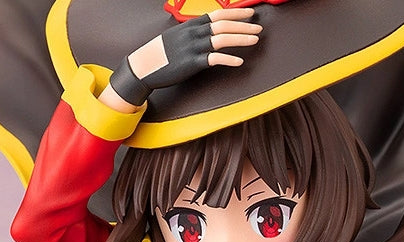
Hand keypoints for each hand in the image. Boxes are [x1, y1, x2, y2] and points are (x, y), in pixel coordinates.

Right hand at [105, 8, 261, 107]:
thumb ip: (193, 32)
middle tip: (259, 27)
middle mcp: (193, 33)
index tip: (250, 12)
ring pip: (222, 39)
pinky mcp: (192, 63)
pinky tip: (240, 61)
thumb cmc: (161, 53)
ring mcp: (193, 47)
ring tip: (255, 39)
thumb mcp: (177, 36)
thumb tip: (207, 31)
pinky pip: (214, 59)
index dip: (236, 12)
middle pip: (224, 25)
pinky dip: (228, 59)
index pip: (218, 14)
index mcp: (191, 25)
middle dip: (244, 25)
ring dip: (241, 38)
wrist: (144, 66)